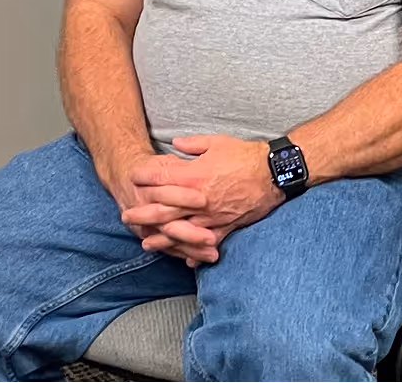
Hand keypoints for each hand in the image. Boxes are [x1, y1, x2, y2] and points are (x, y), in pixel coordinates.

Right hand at [101, 154, 213, 264]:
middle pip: (168, 221)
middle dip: (190, 232)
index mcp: (152, 184)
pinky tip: (198, 262)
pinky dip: (182, 254)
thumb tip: (199, 156)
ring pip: (169, 239)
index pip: (167, 192)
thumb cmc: (154, 167)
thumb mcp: (166, 160)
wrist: (124, 177)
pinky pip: (166, 247)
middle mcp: (146, 206)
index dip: (183, 196)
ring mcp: (146, 223)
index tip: (203, 201)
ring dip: (190, 248)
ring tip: (212, 255)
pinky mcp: (147, 234)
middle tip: (211, 238)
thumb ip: (181, 160)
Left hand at [124, 136, 281, 265]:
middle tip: (127, 217)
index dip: (146, 177)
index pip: (162, 178)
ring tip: (146, 243)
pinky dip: (196, 251)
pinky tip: (186, 259)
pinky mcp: (226, 225)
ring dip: (162, 238)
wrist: (274, 172)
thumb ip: (193, 144)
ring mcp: (211, 215)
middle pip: (164, 209)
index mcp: (195, 175)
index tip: (133, 176)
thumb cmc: (246, 155)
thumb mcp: (218, 142)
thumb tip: (175, 143)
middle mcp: (199, 199)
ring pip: (181, 230)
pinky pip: (208, 241)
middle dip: (143, 213)